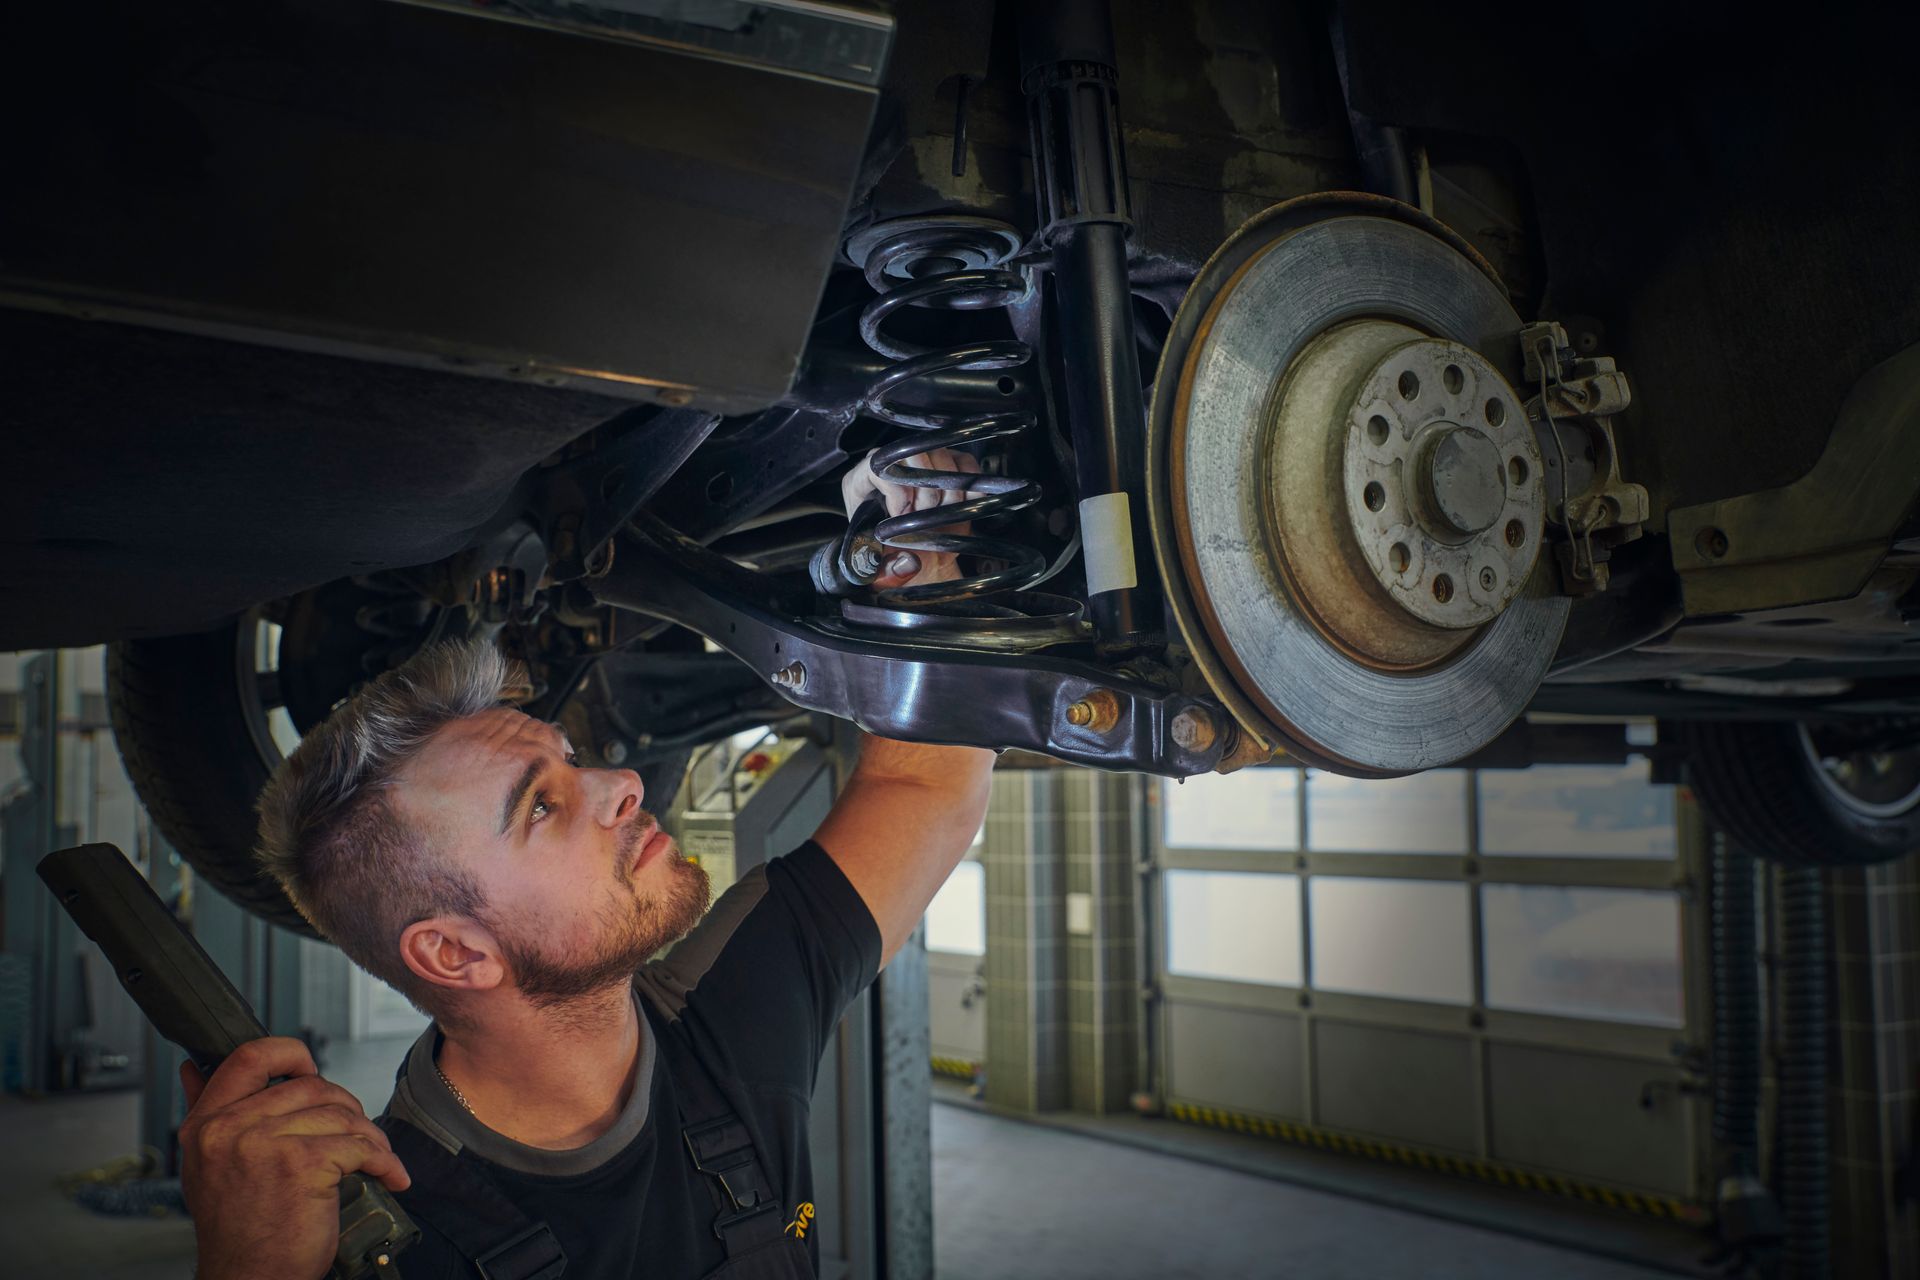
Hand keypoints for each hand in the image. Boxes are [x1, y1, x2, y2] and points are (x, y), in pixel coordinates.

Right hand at [179, 1037, 410, 1279]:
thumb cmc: (236, 1229)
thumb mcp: (205, 1165)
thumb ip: (204, 1111)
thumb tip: (195, 1067)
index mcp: (206, 1124)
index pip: (249, 1057)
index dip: (289, 1053)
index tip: (309, 1068)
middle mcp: (230, 1129)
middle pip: (310, 1085)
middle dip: (344, 1106)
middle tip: (353, 1131)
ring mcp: (265, 1144)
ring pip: (340, 1113)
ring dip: (368, 1134)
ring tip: (373, 1157)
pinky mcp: (302, 1164)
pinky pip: (359, 1144)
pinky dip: (384, 1160)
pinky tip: (388, 1174)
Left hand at [841, 449, 984, 588]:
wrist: (921, 560)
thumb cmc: (895, 559)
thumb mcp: (882, 571)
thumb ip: (889, 572)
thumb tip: (910, 562)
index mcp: (860, 483)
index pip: (877, 465)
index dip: (896, 489)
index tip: (904, 515)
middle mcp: (890, 465)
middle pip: (913, 454)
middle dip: (926, 490)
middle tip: (925, 516)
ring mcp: (921, 462)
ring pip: (941, 455)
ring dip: (948, 491)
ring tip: (939, 515)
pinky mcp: (948, 464)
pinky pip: (966, 463)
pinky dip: (968, 487)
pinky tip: (958, 508)